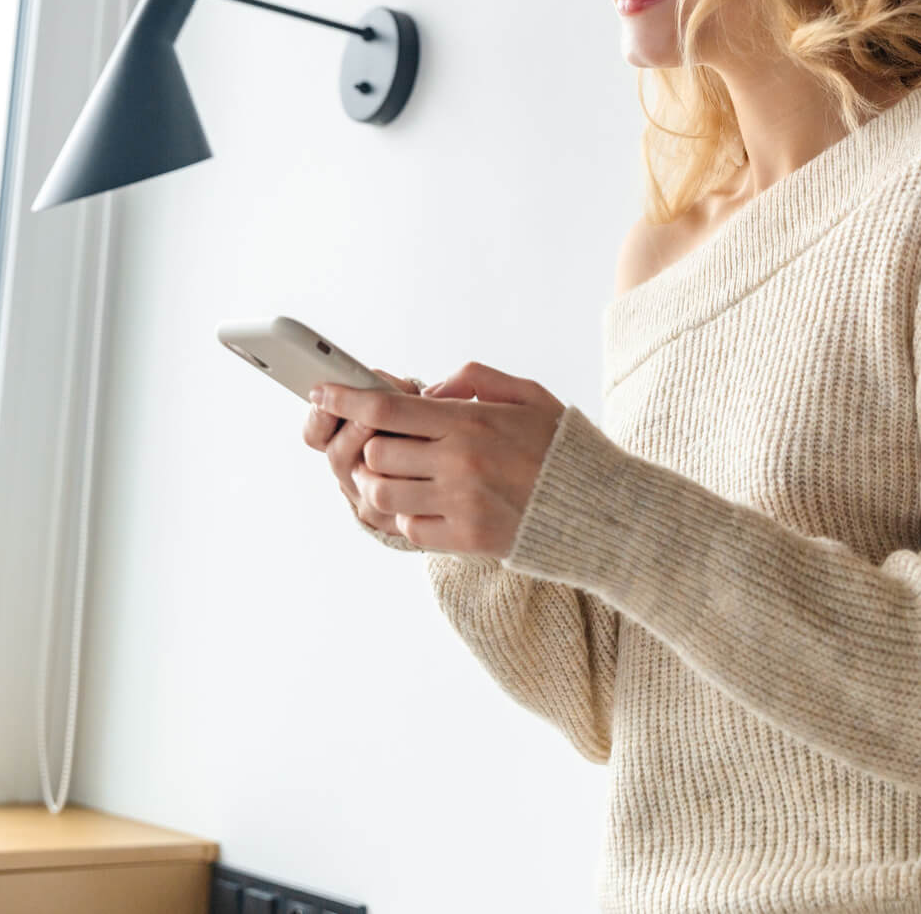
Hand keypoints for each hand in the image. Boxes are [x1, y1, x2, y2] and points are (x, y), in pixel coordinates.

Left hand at [312, 361, 564, 558]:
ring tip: (390, 475)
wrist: (599, 508)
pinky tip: (419, 503)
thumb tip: (429, 392)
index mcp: (472, 422)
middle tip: (378, 441)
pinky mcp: (466, 538)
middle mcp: (460, 463)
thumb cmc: (560, 447)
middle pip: (376, 451)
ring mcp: (460, 504)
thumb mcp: (528, 395)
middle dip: (368, 443)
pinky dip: (403, 514)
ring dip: (376, 482)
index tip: (321, 392)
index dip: (345, 399)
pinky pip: (407, 528)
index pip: (387, 409)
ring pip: (382, 493)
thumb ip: (475, 381)